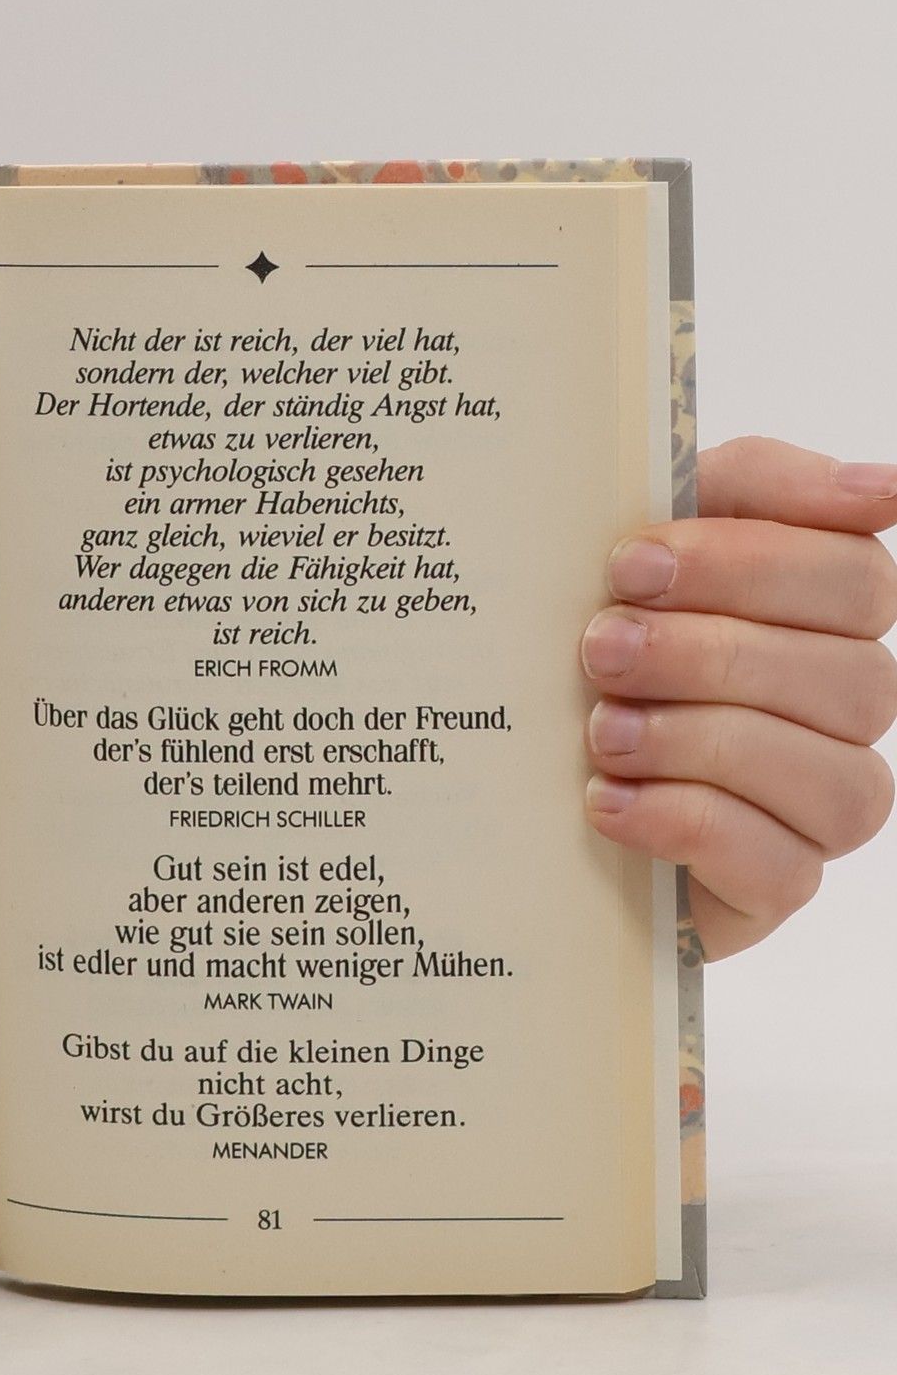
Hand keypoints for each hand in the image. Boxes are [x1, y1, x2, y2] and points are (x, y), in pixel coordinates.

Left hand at [582, 437, 896, 958]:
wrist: (514, 779)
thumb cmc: (587, 645)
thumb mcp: (645, 548)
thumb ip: (752, 488)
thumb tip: (887, 490)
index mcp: (823, 614)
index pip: (856, 578)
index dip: (748, 564)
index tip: (633, 563)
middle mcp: (844, 708)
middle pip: (848, 676)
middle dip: (708, 655)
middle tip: (600, 648)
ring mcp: (819, 805)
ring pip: (827, 775)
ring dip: (698, 742)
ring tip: (600, 732)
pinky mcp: (773, 886)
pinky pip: (779, 867)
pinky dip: (686, 824)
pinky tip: (607, 802)